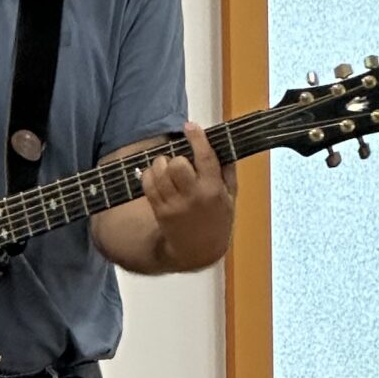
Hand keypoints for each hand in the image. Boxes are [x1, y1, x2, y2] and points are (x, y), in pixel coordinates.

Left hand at [138, 122, 236, 270]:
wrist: (198, 251)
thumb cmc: (217, 220)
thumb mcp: (231, 197)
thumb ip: (227, 171)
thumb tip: (223, 144)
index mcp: (214, 190)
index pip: (205, 158)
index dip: (197, 138)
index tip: (190, 126)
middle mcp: (194, 196)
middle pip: (178, 164)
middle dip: (177, 157)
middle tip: (179, 160)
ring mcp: (174, 204)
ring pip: (160, 172)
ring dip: (161, 164)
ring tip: (167, 168)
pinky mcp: (160, 210)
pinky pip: (148, 184)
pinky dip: (149, 176)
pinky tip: (157, 178)